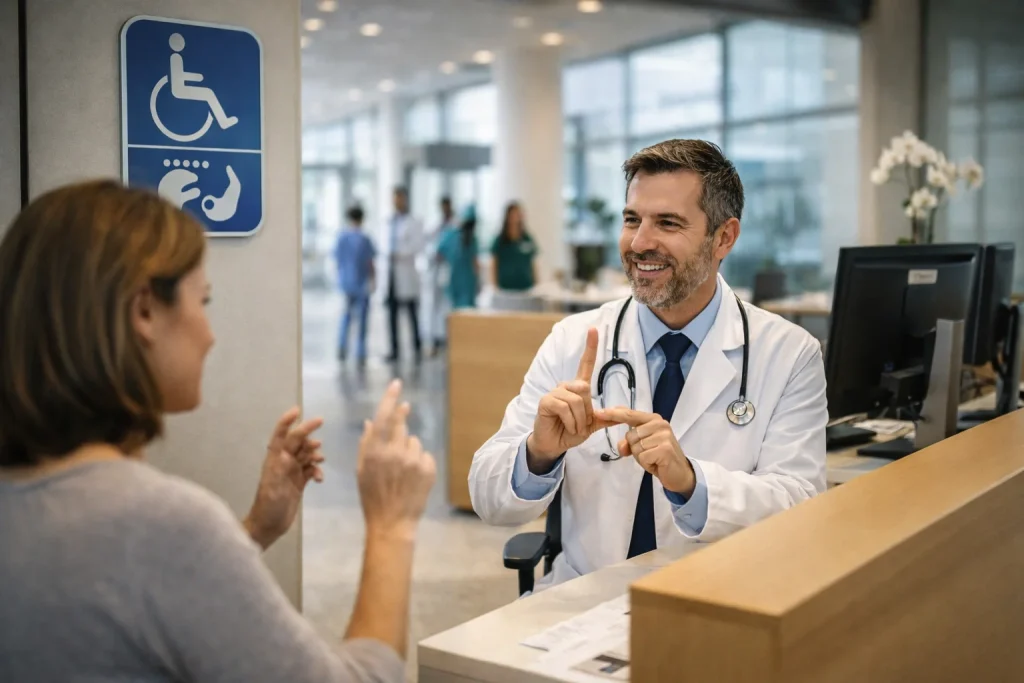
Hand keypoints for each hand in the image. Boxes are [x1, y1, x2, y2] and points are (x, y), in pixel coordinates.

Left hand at [245, 408, 324, 549]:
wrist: (268, 526)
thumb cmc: (268, 507)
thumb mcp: (272, 489)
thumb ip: (279, 471)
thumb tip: (287, 454)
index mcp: (274, 460)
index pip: (280, 436)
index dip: (286, 422)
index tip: (297, 410)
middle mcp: (283, 463)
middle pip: (296, 442)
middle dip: (308, 431)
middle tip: (321, 421)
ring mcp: (291, 472)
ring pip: (305, 455)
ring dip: (314, 452)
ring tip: (320, 458)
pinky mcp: (298, 483)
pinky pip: (310, 470)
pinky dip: (316, 471)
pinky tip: (319, 479)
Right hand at [357, 379, 436, 537]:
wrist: (392, 522)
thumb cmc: (372, 496)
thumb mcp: (362, 470)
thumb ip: (366, 443)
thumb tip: (370, 420)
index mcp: (375, 452)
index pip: (384, 417)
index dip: (390, 398)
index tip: (397, 383)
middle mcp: (395, 453)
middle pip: (401, 426)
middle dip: (399, 427)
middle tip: (396, 441)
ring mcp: (413, 461)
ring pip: (414, 441)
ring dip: (408, 450)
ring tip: (400, 472)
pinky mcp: (428, 469)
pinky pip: (424, 454)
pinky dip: (419, 462)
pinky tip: (411, 478)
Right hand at [527, 328, 615, 471]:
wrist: (554, 445)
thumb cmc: (570, 432)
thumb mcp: (591, 425)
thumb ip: (605, 418)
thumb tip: (623, 413)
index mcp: (578, 389)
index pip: (585, 364)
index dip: (590, 347)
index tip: (593, 329)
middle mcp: (566, 386)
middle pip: (585, 388)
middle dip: (587, 411)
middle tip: (581, 424)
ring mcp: (555, 393)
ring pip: (577, 400)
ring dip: (579, 420)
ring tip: (573, 427)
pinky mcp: (546, 401)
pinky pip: (565, 407)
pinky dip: (571, 421)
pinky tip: (566, 426)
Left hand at [595, 407, 695, 497]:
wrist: (680, 473)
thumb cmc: (659, 457)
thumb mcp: (641, 447)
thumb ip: (629, 442)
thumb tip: (621, 447)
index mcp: (653, 419)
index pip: (630, 415)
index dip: (613, 414)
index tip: (598, 412)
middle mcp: (660, 424)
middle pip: (630, 435)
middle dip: (635, 448)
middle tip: (649, 453)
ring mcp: (663, 436)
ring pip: (635, 446)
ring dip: (641, 456)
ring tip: (653, 458)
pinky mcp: (665, 449)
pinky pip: (642, 456)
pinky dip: (646, 463)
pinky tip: (657, 463)